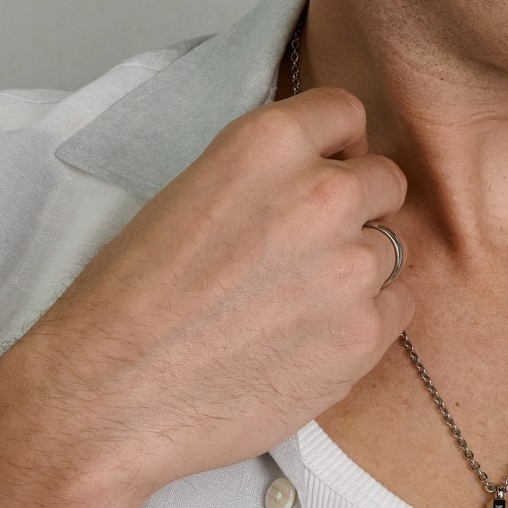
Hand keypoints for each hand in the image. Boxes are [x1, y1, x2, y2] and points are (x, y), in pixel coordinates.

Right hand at [12, 86, 413, 502]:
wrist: (109, 394)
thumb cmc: (128, 300)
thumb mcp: (189, 192)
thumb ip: (263, 177)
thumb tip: (313, 178)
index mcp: (268, 143)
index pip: (346, 114)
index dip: (336, 147)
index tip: (324, 171)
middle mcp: (323, 194)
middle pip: (384, 182)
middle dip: (357, 208)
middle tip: (309, 249)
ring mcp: (352, 267)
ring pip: (391, 250)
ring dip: (358, 269)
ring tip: (295, 304)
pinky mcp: (364, 335)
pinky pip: (398, 307)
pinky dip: (367, 319)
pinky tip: (312, 337)